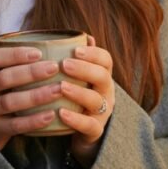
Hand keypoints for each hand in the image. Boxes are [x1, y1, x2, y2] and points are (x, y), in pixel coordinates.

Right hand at [0, 47, 62, 150]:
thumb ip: (11, 64)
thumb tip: (51, 47)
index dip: (15, 54)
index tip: (39, 53)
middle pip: (3, 79)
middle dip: (30, 72)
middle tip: (54, 68)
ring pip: (9, 102)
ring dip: (36, 95)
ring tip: (58, 90)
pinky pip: (14, 126)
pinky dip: (33, 121)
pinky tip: (50, 115)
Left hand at [59, 36, 114, 166]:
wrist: (81, 133)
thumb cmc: (76, 98)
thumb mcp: (78, 77)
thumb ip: (76, 58)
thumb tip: (83, 35)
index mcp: (102, 76)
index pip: (105, 60)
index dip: (93, 53)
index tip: (75, 49)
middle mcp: (106, 92)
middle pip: (103, 77)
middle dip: (84, 69)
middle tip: (64, 64)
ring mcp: (103, 113)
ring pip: (96, 101)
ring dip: (78, 93)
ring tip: (61, 87)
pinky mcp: (95, 132)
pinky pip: (89, 126)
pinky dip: (75, 120)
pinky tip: (61, 113)